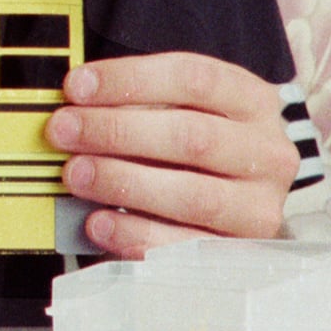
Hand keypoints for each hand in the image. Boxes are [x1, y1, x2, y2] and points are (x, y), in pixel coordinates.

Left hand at [49, 51, 300, 254]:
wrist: (234, 199)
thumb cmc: (191, 142)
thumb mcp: (175, 108)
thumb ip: (135, 103)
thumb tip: (76, 106)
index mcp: (252, 101)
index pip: (194, 78)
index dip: (130, 79)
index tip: (75, 86)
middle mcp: (267, 152)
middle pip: (192, 137)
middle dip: (117, 132)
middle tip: (63, 131)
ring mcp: (260, 205)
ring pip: (193, 195)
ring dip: (124, 183)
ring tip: (75, 174)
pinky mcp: (242, 251)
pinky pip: (187, 247)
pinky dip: (137, 235)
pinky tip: (98, 222)